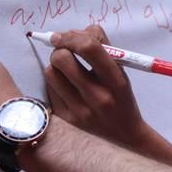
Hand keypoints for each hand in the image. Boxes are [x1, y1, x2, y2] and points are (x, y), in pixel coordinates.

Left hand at [44, 26, 171, 171]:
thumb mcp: (121, 73)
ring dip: (55, 66)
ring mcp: (77, 111)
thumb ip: (103, 48)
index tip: (67, 35)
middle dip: (61, 49)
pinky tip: (66, 89)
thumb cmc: (121, 100)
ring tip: (67, 72)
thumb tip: (77, 31)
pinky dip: (55, 84)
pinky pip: (48, 90)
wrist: (122, 140)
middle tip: (66, 52)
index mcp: (115, 81)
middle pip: (62, 58)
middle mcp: (96, 97)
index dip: (73, 36)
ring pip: (50, 73)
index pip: (89, 47)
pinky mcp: (63, 121)